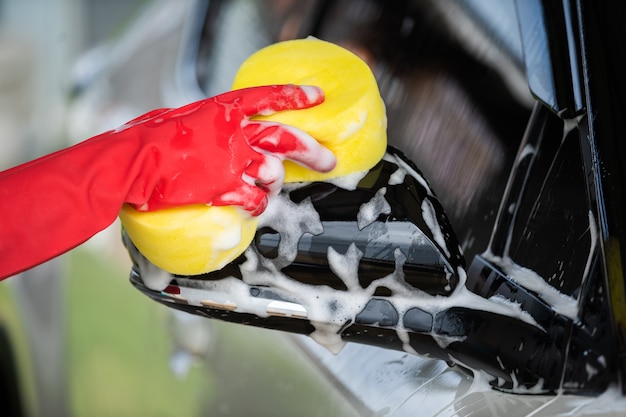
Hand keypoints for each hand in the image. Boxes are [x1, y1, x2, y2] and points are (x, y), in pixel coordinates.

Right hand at [123, 85, 336, 213]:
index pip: (267, 97)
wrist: (133, 160)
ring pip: (275, 171)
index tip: (316, 96)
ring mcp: (232, 161)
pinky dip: (259, 205)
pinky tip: (254, 206)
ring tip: (271, 184)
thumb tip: (219, 136)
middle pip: (286, 137)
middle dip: (312, 150)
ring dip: (277, 181)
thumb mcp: (183, 119)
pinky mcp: (225, 188)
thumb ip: (209, 126)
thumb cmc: (148, 137)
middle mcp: (234, 133)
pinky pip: (257, 200)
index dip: (295, 96)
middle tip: (327, 160)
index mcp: (223, 109)